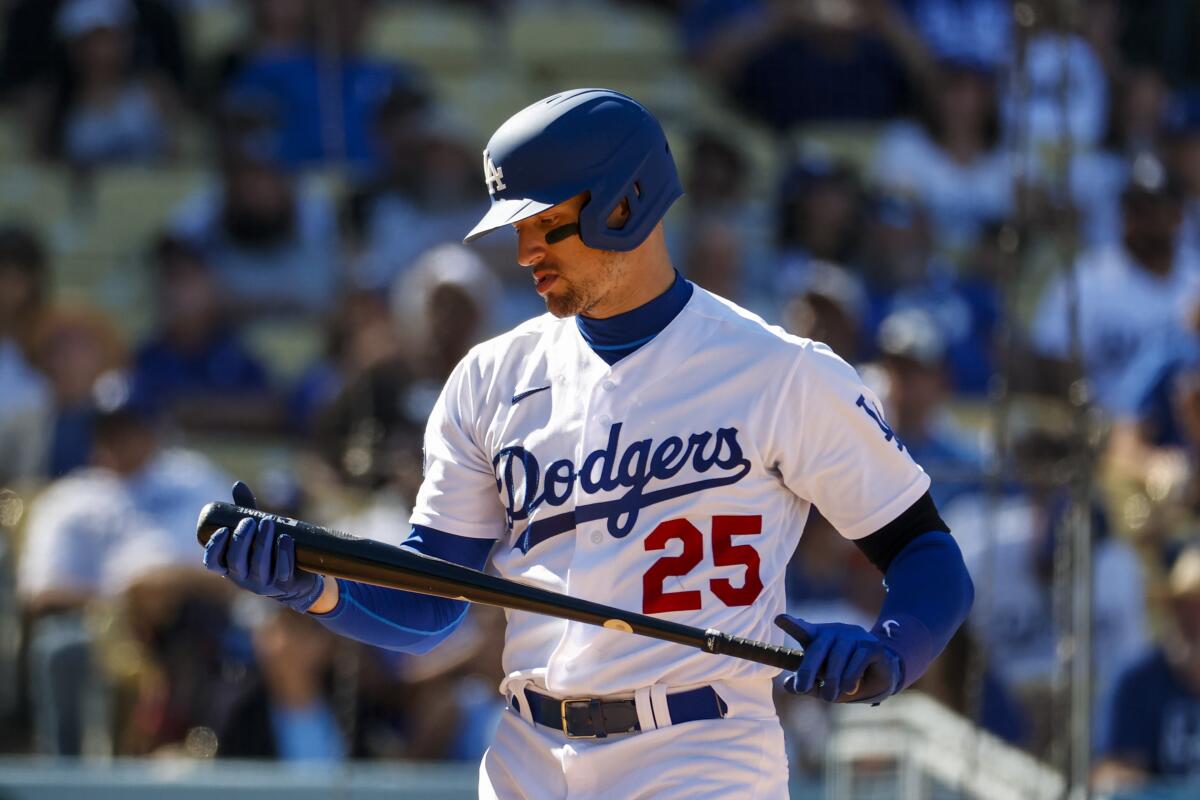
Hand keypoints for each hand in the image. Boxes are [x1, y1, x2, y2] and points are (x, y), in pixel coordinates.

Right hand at [202, 482, 324, 612]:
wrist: (301, 575)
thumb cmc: (271, 549)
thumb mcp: (256, 530)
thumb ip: (245, 510)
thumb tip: (238, 485)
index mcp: (231, 566)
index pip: (213, 563)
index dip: (214, 548)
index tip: (222, 530)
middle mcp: (244, 578)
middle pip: (236, 561)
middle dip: (241, 539)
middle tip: (250, 521)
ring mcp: (264, 584)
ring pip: (259, 566)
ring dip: (262, 543)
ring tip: (267, 523)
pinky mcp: (285, 585)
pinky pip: (282, 572)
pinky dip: (283, 554)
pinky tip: (285, 539)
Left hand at [775, 614, 901, 702]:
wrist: (881, 676)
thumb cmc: (845, 677)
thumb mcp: (824, 684)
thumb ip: (808, 685)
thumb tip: (788, 685)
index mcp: (818, 638)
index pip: (802, 629)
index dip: (791, 624)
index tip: (779, 619)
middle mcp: (834, 633)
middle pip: (817, 648)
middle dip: (807, 670)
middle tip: (801, 689)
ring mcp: (854, 637)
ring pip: (838, 656)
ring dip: (832, 679)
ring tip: (829, 697)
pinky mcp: (872, 645)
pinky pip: (859, 659)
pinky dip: (851, 677)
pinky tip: (850, 689)